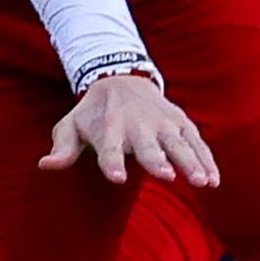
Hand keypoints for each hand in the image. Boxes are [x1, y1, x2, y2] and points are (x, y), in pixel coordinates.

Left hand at [41, 72, 218, 187]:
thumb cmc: (92, 114)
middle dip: (157, 160)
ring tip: (201, 182)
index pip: (109, 148)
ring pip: (179, 144)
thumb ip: (62, 148)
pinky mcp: (181, 123)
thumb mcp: (70, 126)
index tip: (117, 177)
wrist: (120, 78)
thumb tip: (44, 165)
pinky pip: (197, 142)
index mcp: (109, 128)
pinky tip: (214, 180)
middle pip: (148, 146)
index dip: (112, 162)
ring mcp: (163, 123)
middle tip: (167, 176)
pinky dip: (207, 160)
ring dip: (190, 162)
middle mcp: (138, 125)